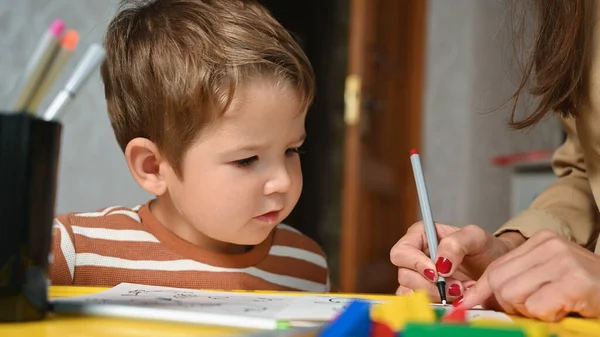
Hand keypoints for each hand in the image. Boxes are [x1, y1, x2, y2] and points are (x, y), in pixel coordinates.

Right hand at [390, 222, 524, 301]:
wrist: (495, 267)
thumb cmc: (484, 248)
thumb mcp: (475, 237)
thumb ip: (456, 244)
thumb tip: (440, 263)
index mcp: (420, 236)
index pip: (402, 251)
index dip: (415, 263)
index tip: (437, 272)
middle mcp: (414, 256)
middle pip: (405, 274)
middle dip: (432, 284)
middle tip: (457, 286)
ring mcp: (417, 277)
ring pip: (410, 292)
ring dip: (437, 295)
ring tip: (461, 291)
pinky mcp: (424, 294)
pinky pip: (418, 304)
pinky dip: (436, 305)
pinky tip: (455, 300)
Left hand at [457, 230, 599, 320]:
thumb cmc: (585, 292)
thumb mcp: (547, 278)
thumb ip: (514, 282)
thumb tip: (471, 299)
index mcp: (541, 242)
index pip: (495, 268)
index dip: (481, 291)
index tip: (465, 304)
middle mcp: (550, 245)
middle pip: (499, 283)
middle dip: (509, 304)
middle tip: (536, 308)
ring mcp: (563, 261)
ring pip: (512, 295)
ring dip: (529, 311)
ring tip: (553, 307)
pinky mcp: (575, 282)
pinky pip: (536, 307)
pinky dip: (546, 316)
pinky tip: (564, 310)